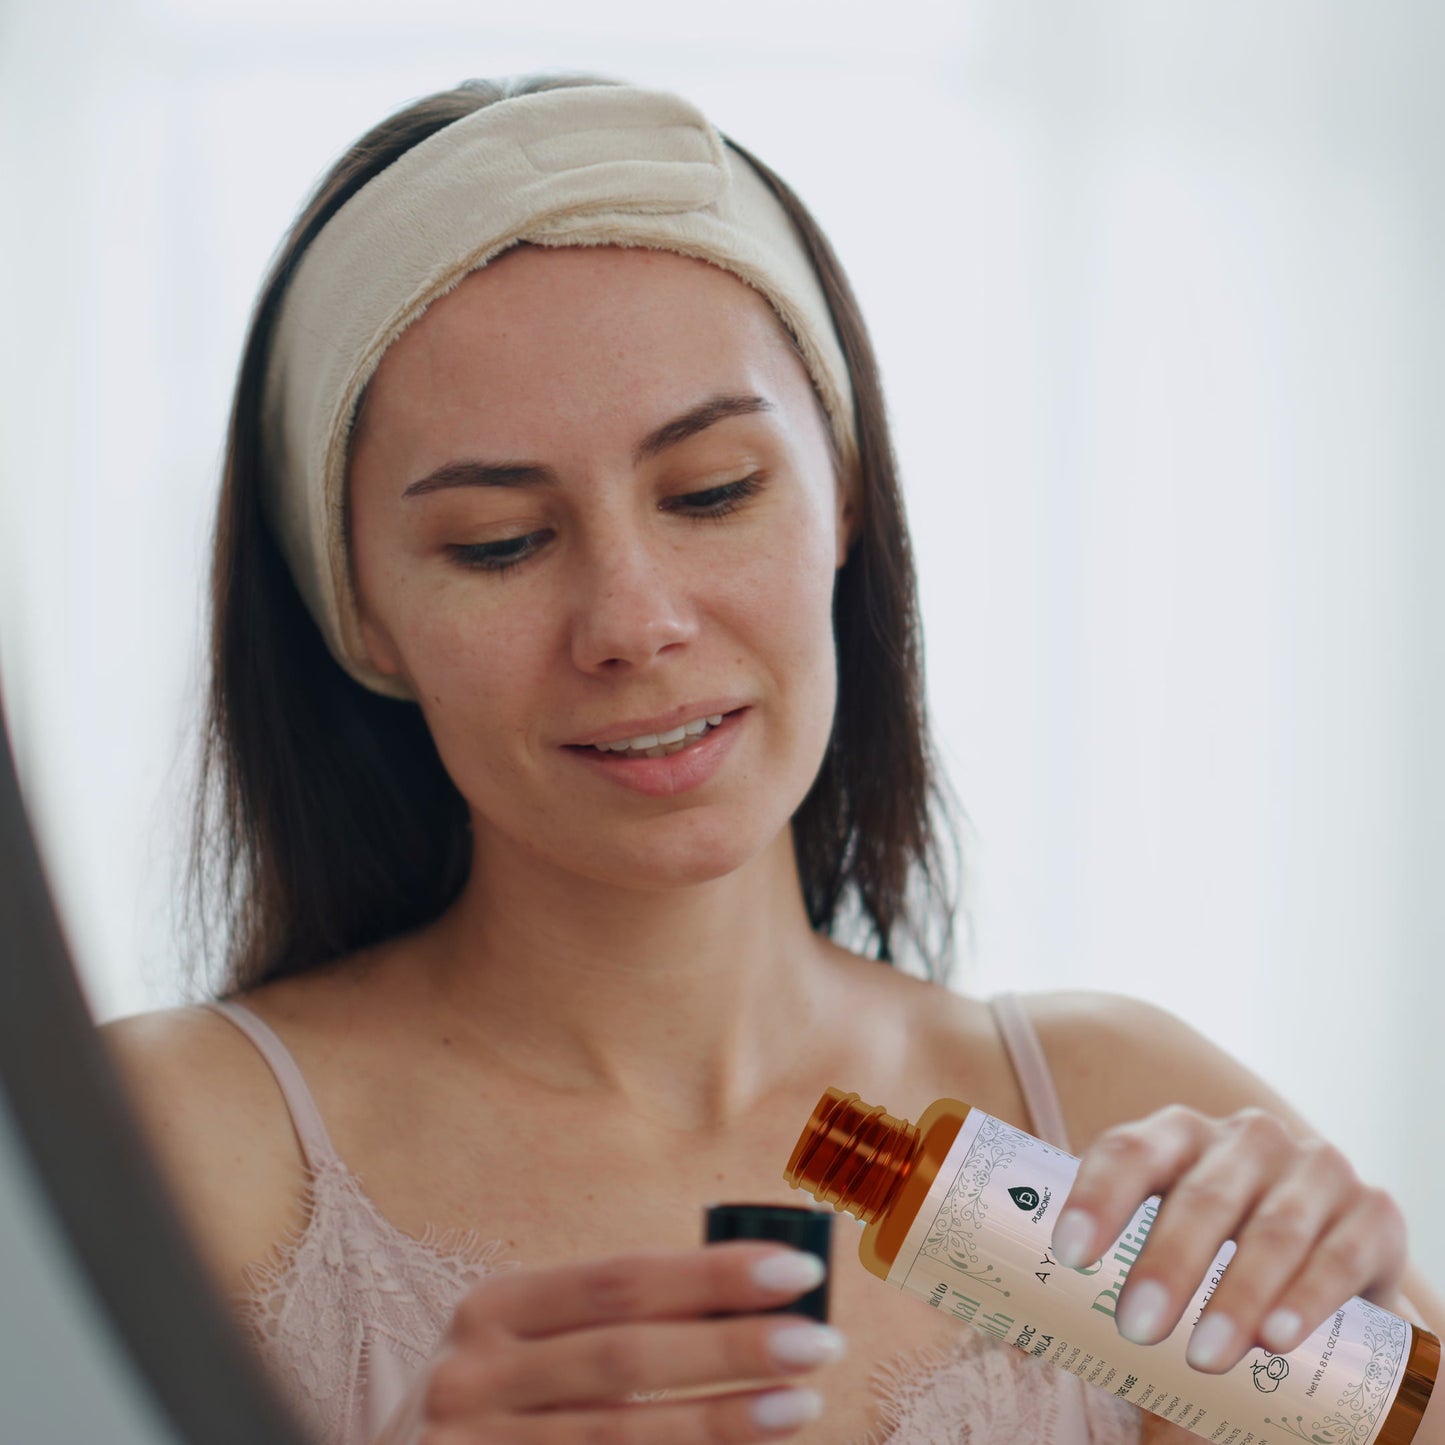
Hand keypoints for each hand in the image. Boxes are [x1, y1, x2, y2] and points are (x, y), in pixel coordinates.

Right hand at [415, 1240, 845, 1442]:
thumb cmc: (496, 1409)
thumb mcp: (530, 1350)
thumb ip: (615, 1324)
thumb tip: (749, 1303)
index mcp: (493, 1310)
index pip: (619, 1280)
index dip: (711, 1274)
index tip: (797, 1269)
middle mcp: (473, 1378)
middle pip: (625, 1356)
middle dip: (731, 1347)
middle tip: (819, 1340)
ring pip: (618, 1435)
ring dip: (720, 1421)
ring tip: (799, 1404)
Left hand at [1049, 1105, 1407, 1373]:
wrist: (1328, 1251)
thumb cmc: (1218, 1249)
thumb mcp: (1164, 1245)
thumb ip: (1109, 1279)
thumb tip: (1022, 1333)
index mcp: (1176, 1135)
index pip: (1127, 1151)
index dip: (1098, 1197)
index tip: (1070, 1254)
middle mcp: (1244, 1138)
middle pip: (1199, 1195)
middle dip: (1167, 1263)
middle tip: (1136, 1328)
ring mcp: (1313, 1168)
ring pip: (1271, 1227)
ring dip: (1237, 1294)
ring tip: (1205, 1355)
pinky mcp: (1373, 1211)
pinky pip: (1340, 1252)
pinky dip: (1310, 1296)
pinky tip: (1278, 1337)